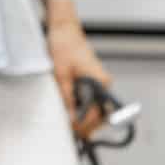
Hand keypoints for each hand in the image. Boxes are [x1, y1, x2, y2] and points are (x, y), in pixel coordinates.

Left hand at [47, 20, 109, 138]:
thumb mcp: (60, 74)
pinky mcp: (93, 83)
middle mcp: (103, 84)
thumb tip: (69, 118)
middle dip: (87, 127)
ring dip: (85, 120)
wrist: (64, 30)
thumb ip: (66, 97)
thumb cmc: (63, 46)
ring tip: (70, 127)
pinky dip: (83, 111)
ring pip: (97, 111)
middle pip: (100, 115)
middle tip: (71, 135)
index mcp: (99, 82)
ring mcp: (100, 84)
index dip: (83, 125)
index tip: (71, 131)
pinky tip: (71, 115)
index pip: (96, 113)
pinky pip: (92, 102)